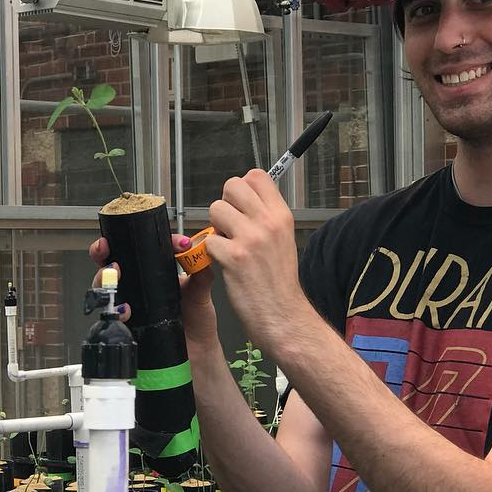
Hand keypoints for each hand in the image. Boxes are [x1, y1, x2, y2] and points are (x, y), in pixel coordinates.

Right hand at [87, 236, 217, 342]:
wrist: (197, 352)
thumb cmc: (197, 321)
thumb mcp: (201, 291)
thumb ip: (200, 272)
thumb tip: (198, 251)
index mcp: (151, 272)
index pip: (135, 248)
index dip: (131, 237)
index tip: (134, 232)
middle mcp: (136, 286)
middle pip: (109, 263)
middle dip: (102, 252)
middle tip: (105, 248)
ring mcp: (129, 304)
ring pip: (104, 287)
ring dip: (103, 278)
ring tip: (114, 274)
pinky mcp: (126, 325)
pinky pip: (111, 316)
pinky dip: (114, 311)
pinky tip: (124, 310)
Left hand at [205, 169, 312, 348]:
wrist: (283, 316)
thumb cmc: (279, 281)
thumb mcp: (282, 239)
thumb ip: (265, 217)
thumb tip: (242, 199)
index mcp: (281, 215)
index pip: (256, 176)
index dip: (242, 187)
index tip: (240, 206)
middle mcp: (268, 222)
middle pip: (232, 186)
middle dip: (224, 204)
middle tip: (230, 226)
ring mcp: (251, 239)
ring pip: (216, 209)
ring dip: (215, 228)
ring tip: (227, 245)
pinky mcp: (234, 258)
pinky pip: (209, 240)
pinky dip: (212, 252)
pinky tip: (224, 264)